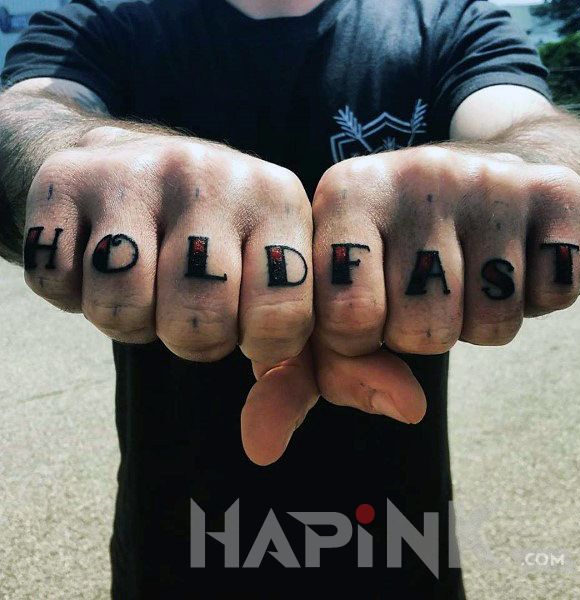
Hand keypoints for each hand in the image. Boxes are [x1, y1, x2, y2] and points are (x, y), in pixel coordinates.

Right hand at [23, 126, 313, 365]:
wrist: (139, 161)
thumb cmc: (220, 238)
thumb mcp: (274, 275)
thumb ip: (291, 350)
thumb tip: (268, 433)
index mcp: (278, 201)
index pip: (281, 315)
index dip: (261, 345)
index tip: (248, 326)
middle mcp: (211, 177)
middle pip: (199, 319)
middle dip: (193, 338)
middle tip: (191, 306)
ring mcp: (137, 171)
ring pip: (121, 303)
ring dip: (129, 319)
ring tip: (145, 285)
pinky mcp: (68, 178)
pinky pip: (56, 281)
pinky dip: (71, 294)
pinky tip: (94, 261)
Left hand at [242, 146, 579, 463]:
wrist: (486, 179)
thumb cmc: (395, 255)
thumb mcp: (333, 304)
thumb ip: (293, 376)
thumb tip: (261, 447)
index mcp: (342, 194)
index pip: (345, 319)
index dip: (357, 341)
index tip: (366, 313)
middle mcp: (411, 175)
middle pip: (421, 331)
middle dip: (419, 335)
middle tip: (421, 291)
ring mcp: (485, 180)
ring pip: (488, 324)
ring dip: (475, 321)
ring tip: (465, 275)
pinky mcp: (553, 192)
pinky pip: (551, 298)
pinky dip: (534, 300)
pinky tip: (513, 259)